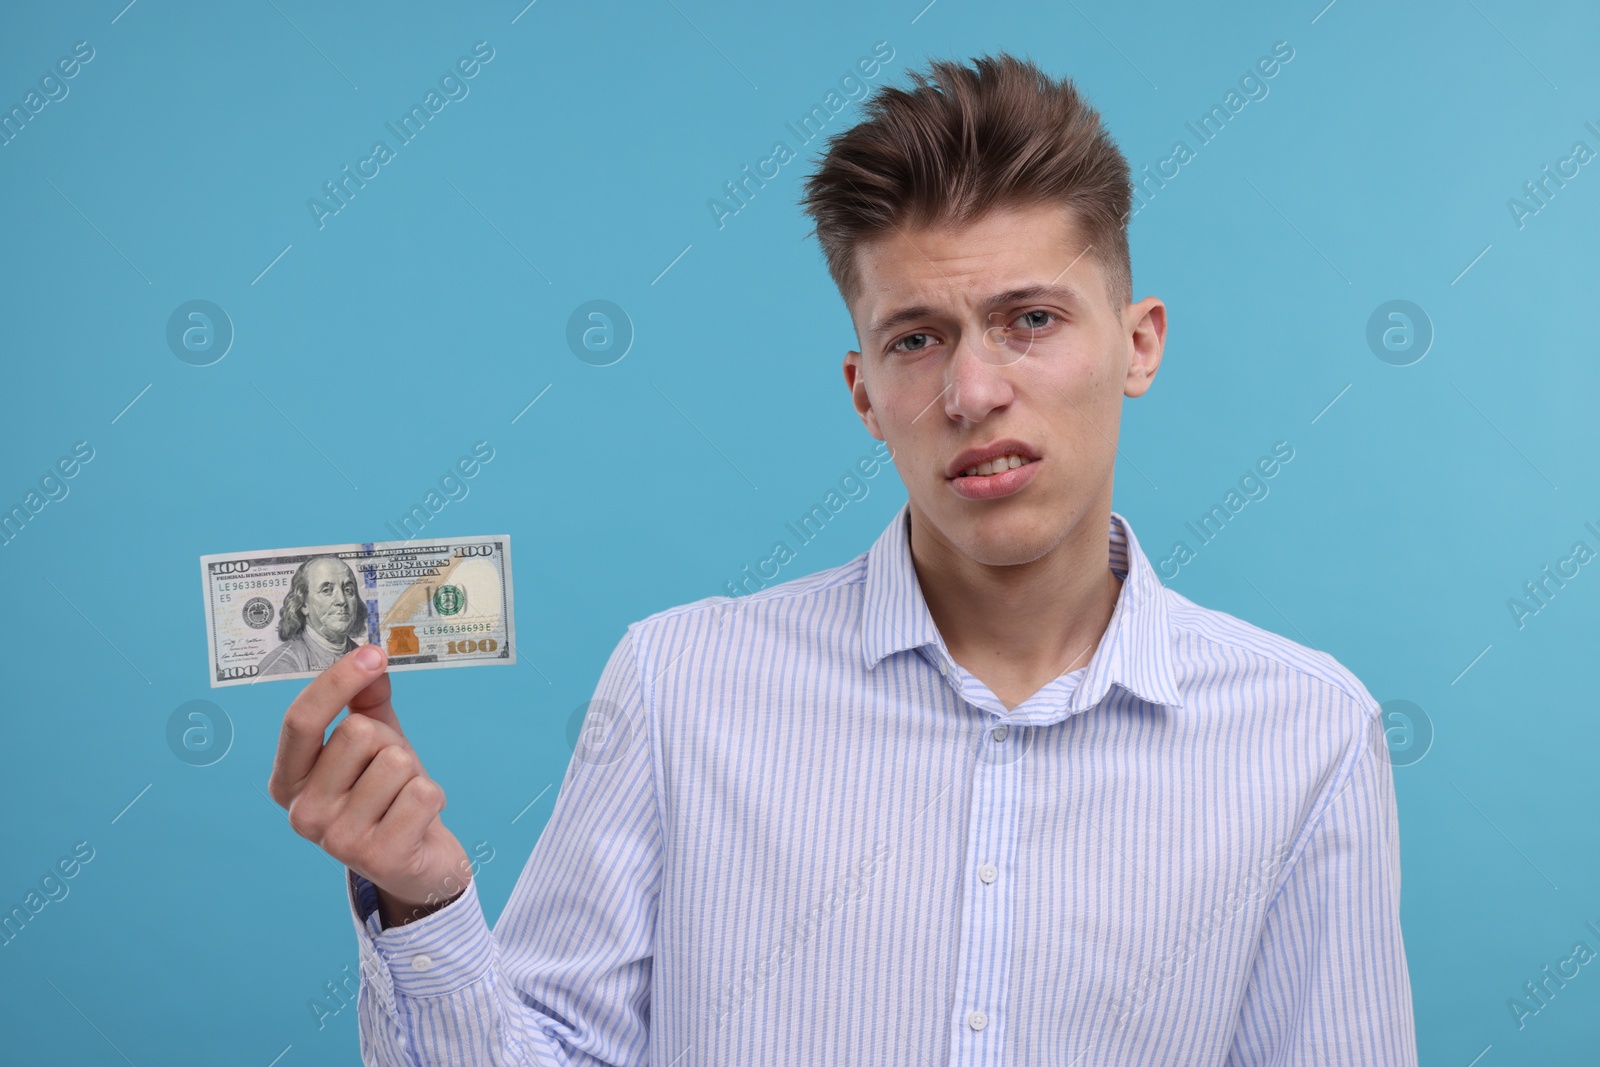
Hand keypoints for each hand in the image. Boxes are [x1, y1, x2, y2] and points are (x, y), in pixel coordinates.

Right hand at [268, 644, 471, 925]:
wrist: (419, 865)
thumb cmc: (389, 797)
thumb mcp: (375, 744)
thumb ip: (367, 701)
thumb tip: (371, 658)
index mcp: (288, 782)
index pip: (301, 720)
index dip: (337, 682)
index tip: (372, 654)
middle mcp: (302, 814)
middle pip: (357, 734)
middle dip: (389, 742)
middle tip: (393, 775)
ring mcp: (337, 841)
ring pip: (395, 761)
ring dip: (413, 773)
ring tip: (405, 800)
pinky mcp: (379, 858)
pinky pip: (423, 793)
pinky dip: (433, 798)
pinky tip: (420, 822)